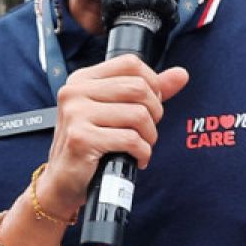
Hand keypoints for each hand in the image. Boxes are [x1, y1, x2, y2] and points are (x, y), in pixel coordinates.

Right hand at [35, 55, 188, 217]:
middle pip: (139, 88)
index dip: (152, 84)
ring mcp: (76, 114)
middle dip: (154, 113)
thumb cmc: (91, 144)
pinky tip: (136, 158)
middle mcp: (75, 91)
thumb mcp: (116, 111)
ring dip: (149, 136)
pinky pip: (131, 139)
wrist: (64, 181)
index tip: (150, 105)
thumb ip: (148, 91)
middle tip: (147, 131)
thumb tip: (181, 74)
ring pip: (138, 115)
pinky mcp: (81, 138)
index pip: (131, 64)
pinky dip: (142, 152)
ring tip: (141, 146)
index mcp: (83, 79)